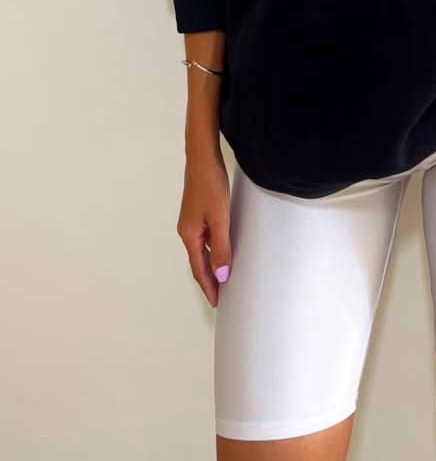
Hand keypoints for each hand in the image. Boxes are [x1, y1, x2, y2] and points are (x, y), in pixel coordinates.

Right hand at [177, 143, 231, 307]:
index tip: (217, 303)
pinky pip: (206, 237)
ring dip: (212, 264)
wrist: (202, 157)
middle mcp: (187, 230)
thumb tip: (221, 275)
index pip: (199, 269)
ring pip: (202, 249)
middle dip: (208, 280)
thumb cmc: (210, 185)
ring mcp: (192, 221)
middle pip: (198, 262)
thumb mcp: (220, 218)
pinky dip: (214, 248)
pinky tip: (224, 248)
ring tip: (224, 277)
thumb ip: (221, 247)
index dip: (208, 287)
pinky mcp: (199, 211)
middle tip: (220, 295)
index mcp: (189, 235)